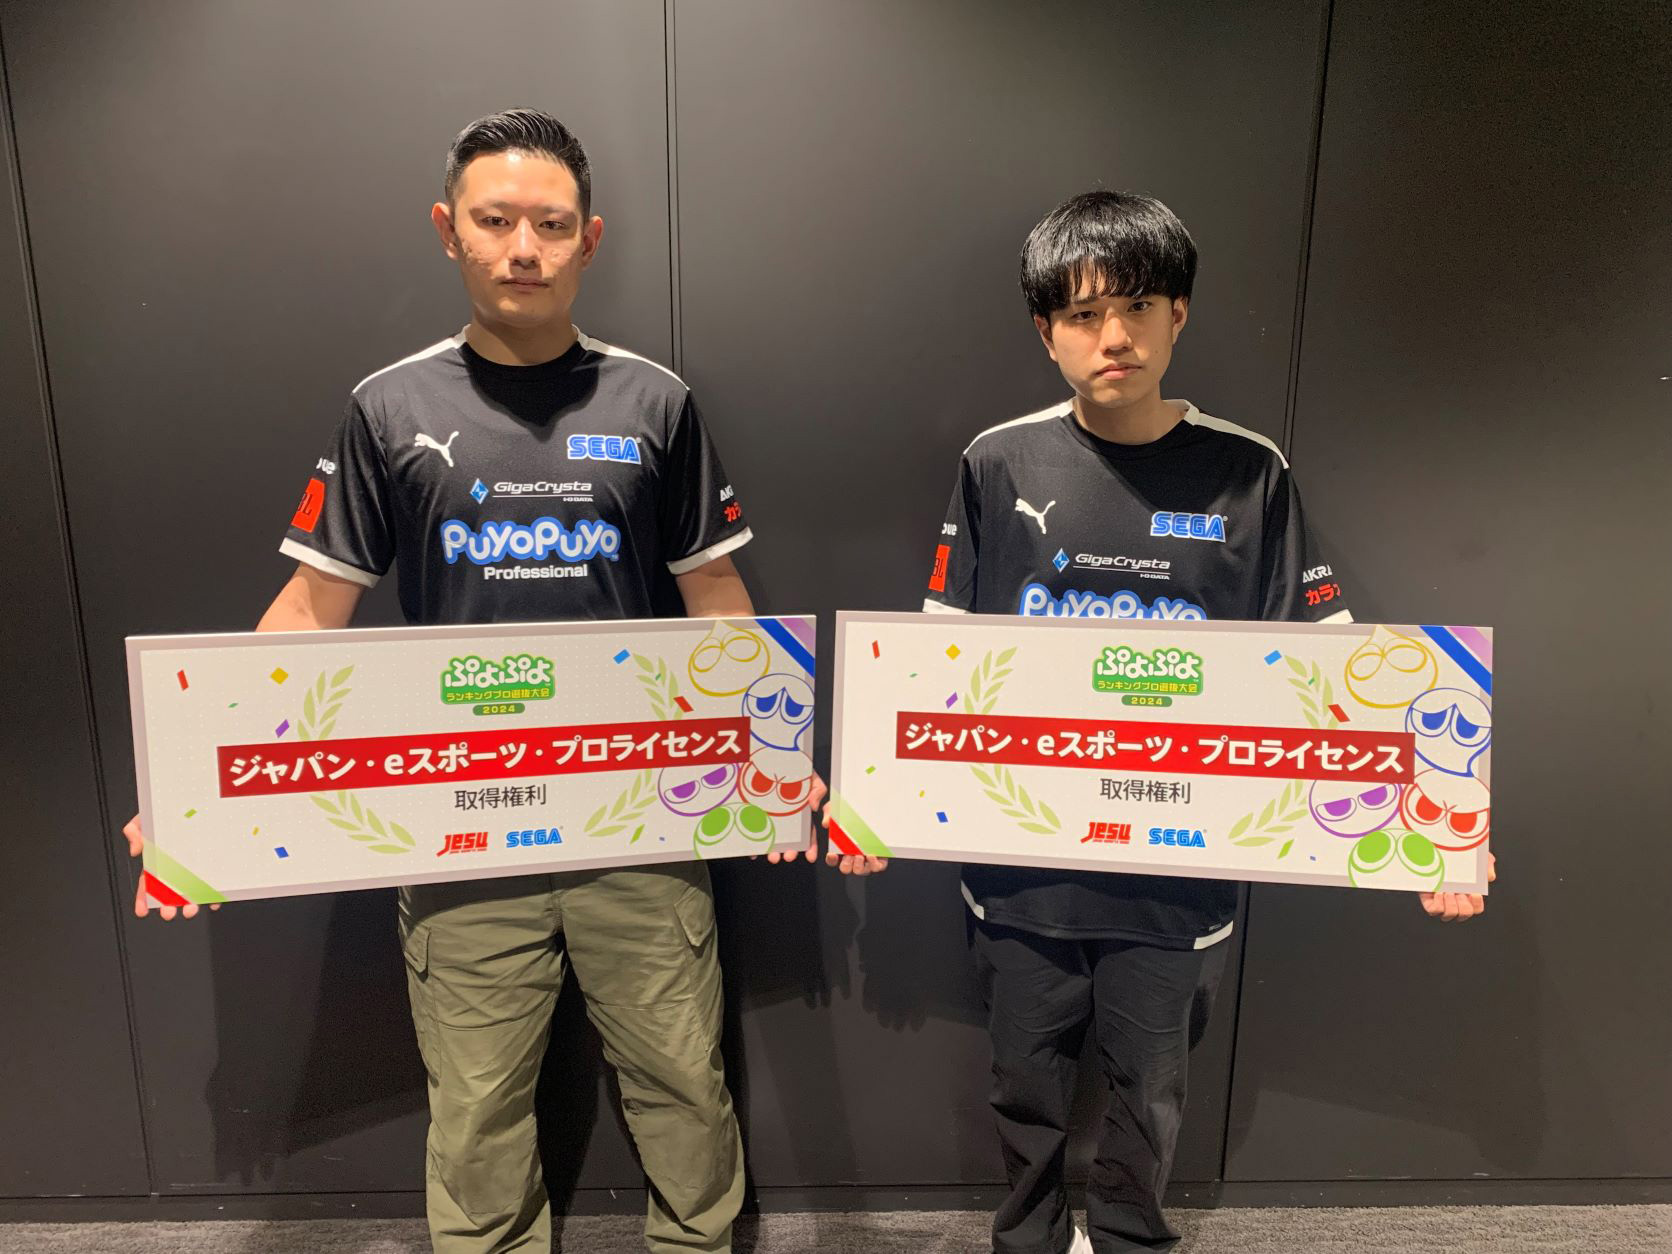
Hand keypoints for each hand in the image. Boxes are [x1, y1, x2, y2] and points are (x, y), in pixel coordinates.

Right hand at [123, 813, 217, 920]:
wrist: (199, 799)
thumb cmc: (172, 809)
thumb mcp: (149, 815)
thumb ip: (135, 829)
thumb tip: (135, 850)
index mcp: (160, 858)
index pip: (148, 882)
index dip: (144, 898)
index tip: (142, 911)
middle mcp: (178, 865)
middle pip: (170, 889)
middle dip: (167, 904)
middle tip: (168, 914)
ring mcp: (196, 865)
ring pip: (192, 888)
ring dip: (190, 902)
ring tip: (190, 910)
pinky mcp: (214, 862)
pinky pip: (215, 881)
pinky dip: (214, 893)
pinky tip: (214, 900)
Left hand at [761, 775, 888, 874]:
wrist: (777, 755)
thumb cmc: (797, 769)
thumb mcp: (811, 778)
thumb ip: (817, 790)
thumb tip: (813, 806)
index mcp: (802, 815)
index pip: (809, 834)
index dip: (810, 847)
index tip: (810, 857)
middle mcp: (786, 819)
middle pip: (790, 840)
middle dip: (790, 851)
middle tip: (788, 857)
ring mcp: (770, 817)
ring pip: (772, 837)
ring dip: (773, 850)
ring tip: (773, 857)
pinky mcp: (755, 814)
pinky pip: (753, 830)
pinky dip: (752, 843)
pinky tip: (752, 851)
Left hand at [1418, 852, 1494, 921]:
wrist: (1434, 849)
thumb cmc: (1457, 854)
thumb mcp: (1476, 856)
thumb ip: (1487, 865)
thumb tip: (1490, 877)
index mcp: (1468, 894)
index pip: (1476, 909)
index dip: (1476, 904)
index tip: (1474, 893)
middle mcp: (1455, 900)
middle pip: (1464, 914)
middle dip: (1463, 905)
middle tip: (1459, 892)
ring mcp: (1441, 901)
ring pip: (1448, 916)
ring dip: (1450, 905)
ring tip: (1448, 891)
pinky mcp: (1428, 899)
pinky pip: (1434, 911)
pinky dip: (1438, 904)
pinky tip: (1439, 892)